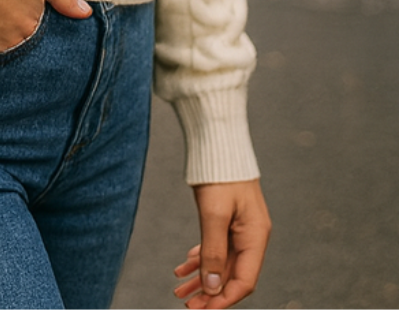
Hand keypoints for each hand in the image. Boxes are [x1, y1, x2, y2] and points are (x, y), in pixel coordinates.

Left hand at [173, 180, 270, 308]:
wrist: (217, 142)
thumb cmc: (220, 174)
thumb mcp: (214, 213)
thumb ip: (213, 250)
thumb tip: (212, 287)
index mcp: (255, 237)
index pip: (244, 280)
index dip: (224, 298)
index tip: (204, 310)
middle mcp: (250, 237)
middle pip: (231, 275)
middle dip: (209, 292)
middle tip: (186, 305)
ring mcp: (238, 229)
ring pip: (220, 262)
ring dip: (201, 278)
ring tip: (179, 291)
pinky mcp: (226, 220)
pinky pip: (214, 247)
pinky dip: (200, 259)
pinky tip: (184, 267)